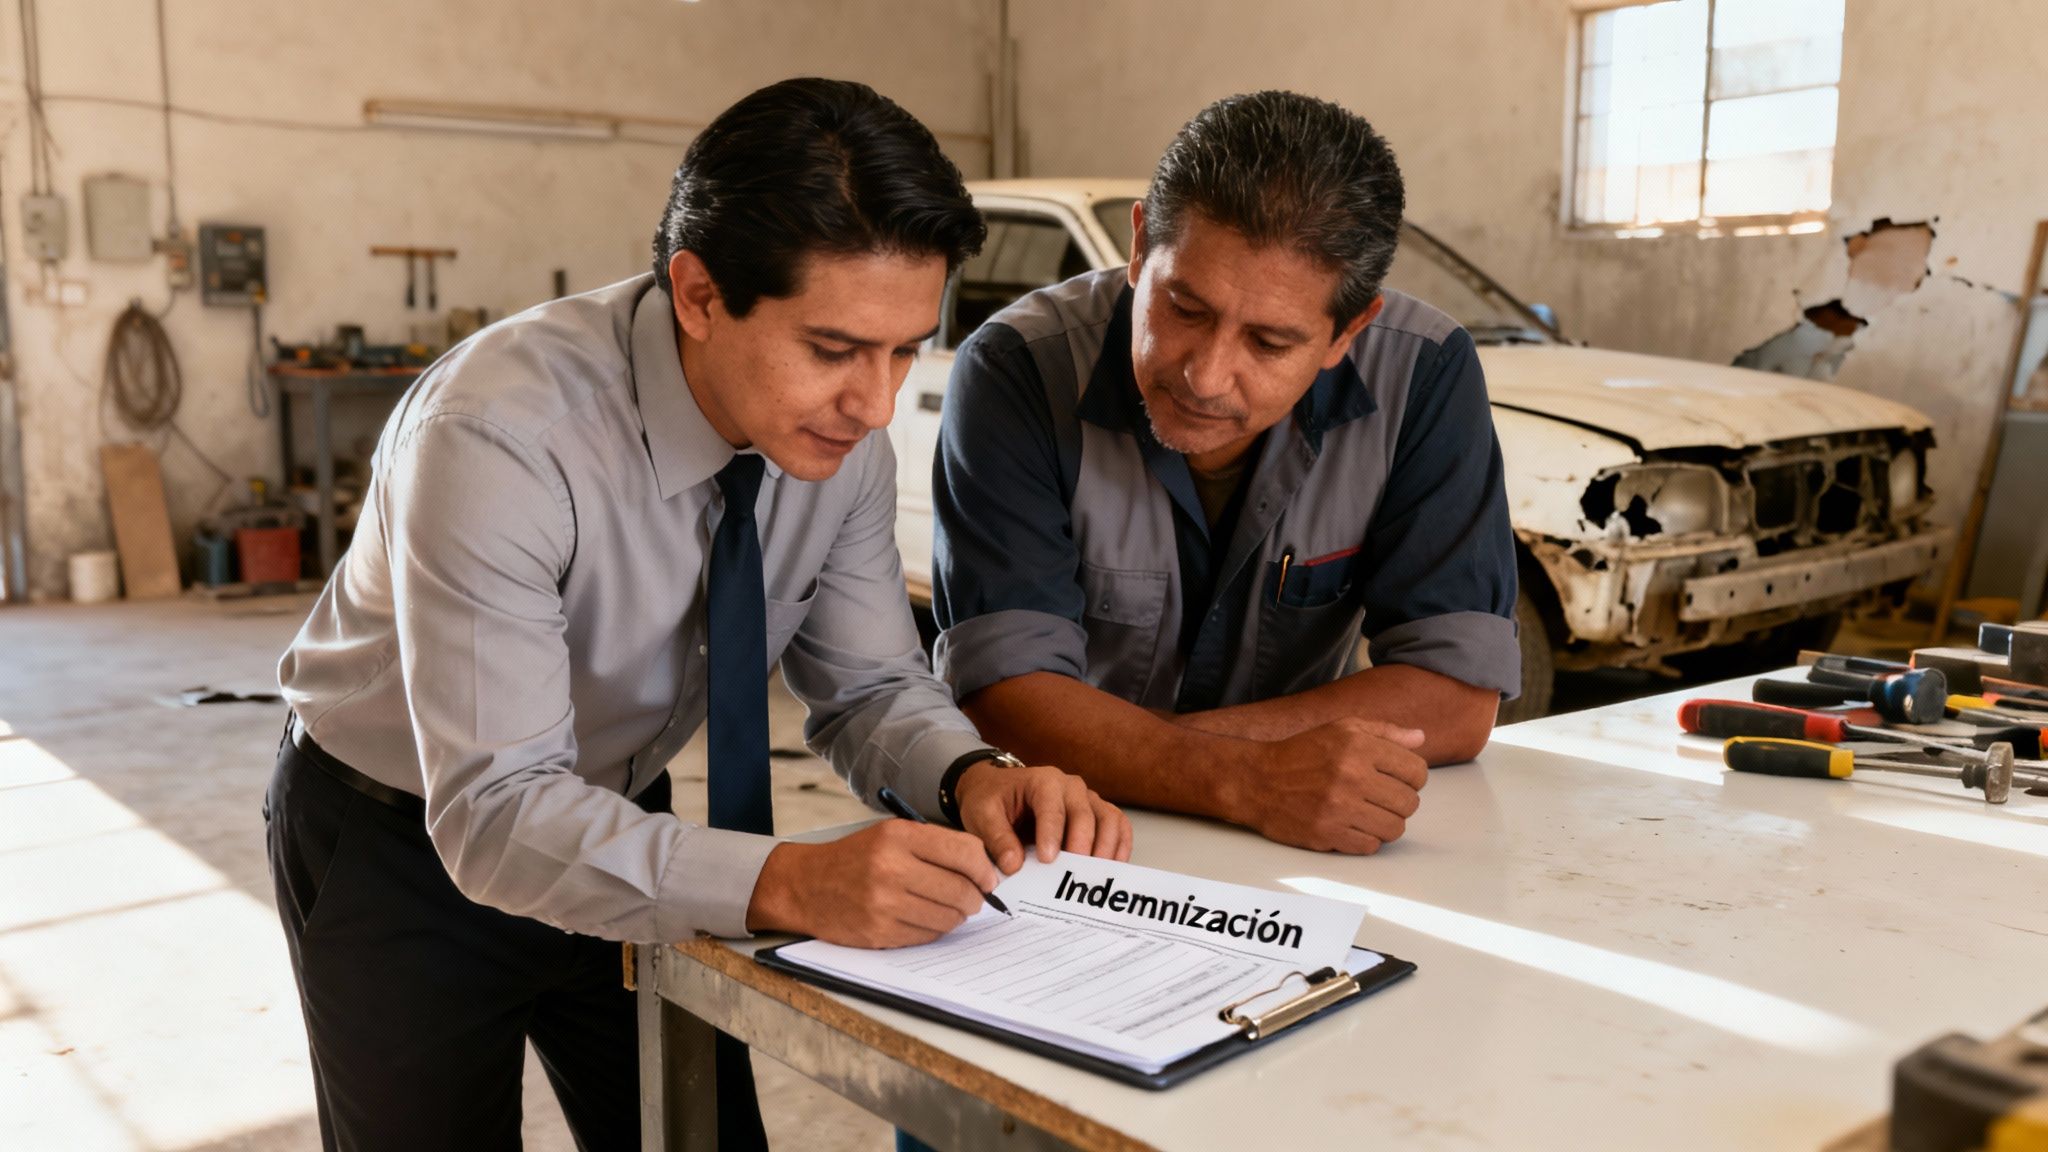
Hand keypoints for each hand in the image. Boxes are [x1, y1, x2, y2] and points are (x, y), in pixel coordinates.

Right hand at [744, 820, 1001, 947]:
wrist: (806, 885)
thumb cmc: (855, 858)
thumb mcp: (891, 835)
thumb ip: (935, 845)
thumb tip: (984, 867)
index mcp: (898, 836)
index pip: (965, 851)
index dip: (984, 868)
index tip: (988, 877)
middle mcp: (891, 868)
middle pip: (961, 889)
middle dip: (976, 898)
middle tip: (973, 898)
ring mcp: (884, 904)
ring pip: (949, 917)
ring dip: (957, 916)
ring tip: (949, 908)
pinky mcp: (879, 932)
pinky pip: (928, 936)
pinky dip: (935, 930)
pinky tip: (925, 918)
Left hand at [956, 759, 1133, 872]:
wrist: (999, 791)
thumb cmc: (992, 800)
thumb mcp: (981, 815)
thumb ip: (996, 838)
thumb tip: (1014, 865)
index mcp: (1041, 782)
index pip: (1052, 807)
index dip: (1052, 834)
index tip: (1048, 860)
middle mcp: (1070, 787)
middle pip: (1085, 814)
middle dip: (1082, 845)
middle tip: (1073, 874)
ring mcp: (1087, 799)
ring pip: (1109, 819)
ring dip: (1106, 848)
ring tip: (1093, 875)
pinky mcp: (1097, 813)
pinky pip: (1118, 825)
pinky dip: (1120, 845)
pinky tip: (1111, 867)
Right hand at [1236, 718, 1427, 853]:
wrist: (1256, 780)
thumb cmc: (1301, 753)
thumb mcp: (1341, 729)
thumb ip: (1384, 731)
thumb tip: (1420, 738)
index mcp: (1359, 746)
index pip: (1417, 771)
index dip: (1412, 778)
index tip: (1396, 780)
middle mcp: (1352, 776)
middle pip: (1409, 803)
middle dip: (1399, 802)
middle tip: (1380, 799)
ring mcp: (1339, 807)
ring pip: (1394, 828)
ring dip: (1385, 824)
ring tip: (1367, 814)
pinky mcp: (1326, 833)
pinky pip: (1370, 846)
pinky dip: (1365, 840)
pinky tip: (1351, 826)